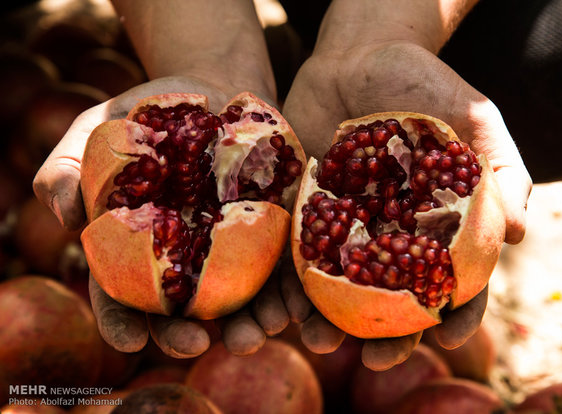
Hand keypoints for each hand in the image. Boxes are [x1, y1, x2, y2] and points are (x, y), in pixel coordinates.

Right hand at [33, 76, 289, 357]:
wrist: (211, 88)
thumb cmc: (145, 113)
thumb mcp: (96, 131)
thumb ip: (68, 169)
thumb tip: (67, 216)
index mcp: (137, 248)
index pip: (121, 296)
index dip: (121, 322)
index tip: (129, 341)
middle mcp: (186, 258)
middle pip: (182, 308)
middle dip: (187, 334)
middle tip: (198, 344)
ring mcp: (231, 248)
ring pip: (238, 299)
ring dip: (248, 322)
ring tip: (258, 332)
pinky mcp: (272, 229)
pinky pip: (283, 264)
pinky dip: (291, 287)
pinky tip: (297, 302)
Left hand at [282, 39, 530, 368]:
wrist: (359, 56)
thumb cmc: (425, 86)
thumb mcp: (473, 119)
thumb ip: (500, 171)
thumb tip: (521, 234)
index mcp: (435, 229)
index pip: (453, 283)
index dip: (456, 315)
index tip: (448, 335)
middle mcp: (388, 238)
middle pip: (389, 302)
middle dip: (385, 338)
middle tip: (375, 361)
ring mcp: (343, 229)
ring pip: (335, 289)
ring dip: (325, 322)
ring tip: (318, 342)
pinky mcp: (301, 213)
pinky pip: (292, 255)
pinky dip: (287, 283)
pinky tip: (281, 306)